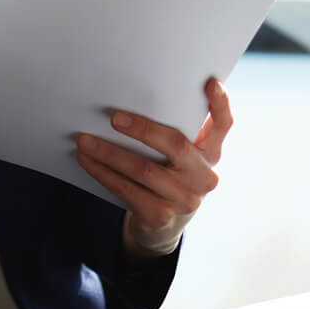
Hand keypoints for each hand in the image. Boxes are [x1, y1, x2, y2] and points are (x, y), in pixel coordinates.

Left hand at [75, 77, 232, 259]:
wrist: (163, 226)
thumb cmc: (169, 176)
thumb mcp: (182, 156)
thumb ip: (176, 130)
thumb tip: (138, 93)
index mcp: (211, 153)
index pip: (224, 125)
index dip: (220, 104)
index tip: (210, 83)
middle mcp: (204, 176)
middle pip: (175, 144)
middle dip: (143, 129)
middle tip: (113, 117)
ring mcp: (184, 199)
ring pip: (144, 170)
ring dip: (110, 153)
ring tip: (85, 140)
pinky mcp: (160, 215)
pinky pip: (127, 190)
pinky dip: (103, 173)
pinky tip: (87, 161)